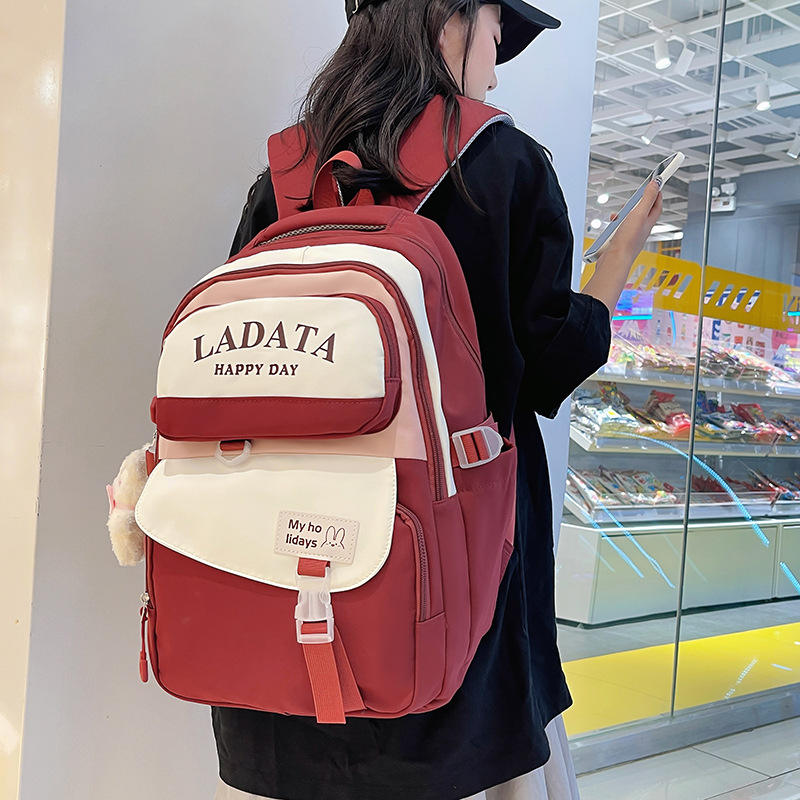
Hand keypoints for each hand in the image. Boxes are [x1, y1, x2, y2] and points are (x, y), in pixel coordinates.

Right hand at [582, 181, 662, 312]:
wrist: (615, 260)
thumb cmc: (627, 241)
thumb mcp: (638, 214)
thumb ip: (647, 198)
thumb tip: (656, 184)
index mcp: (648, 222)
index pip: (657, 205)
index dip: (657, 193)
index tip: (656, 184)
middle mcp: (641, 230)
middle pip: (643, 212)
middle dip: (638, 203)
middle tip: (635, 197)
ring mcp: (630, 236)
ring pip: (630, 221)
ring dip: (625, 214)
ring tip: (619, 212)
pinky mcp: (620, 242)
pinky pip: (619, 230)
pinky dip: (615, 225)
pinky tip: (610, 226)